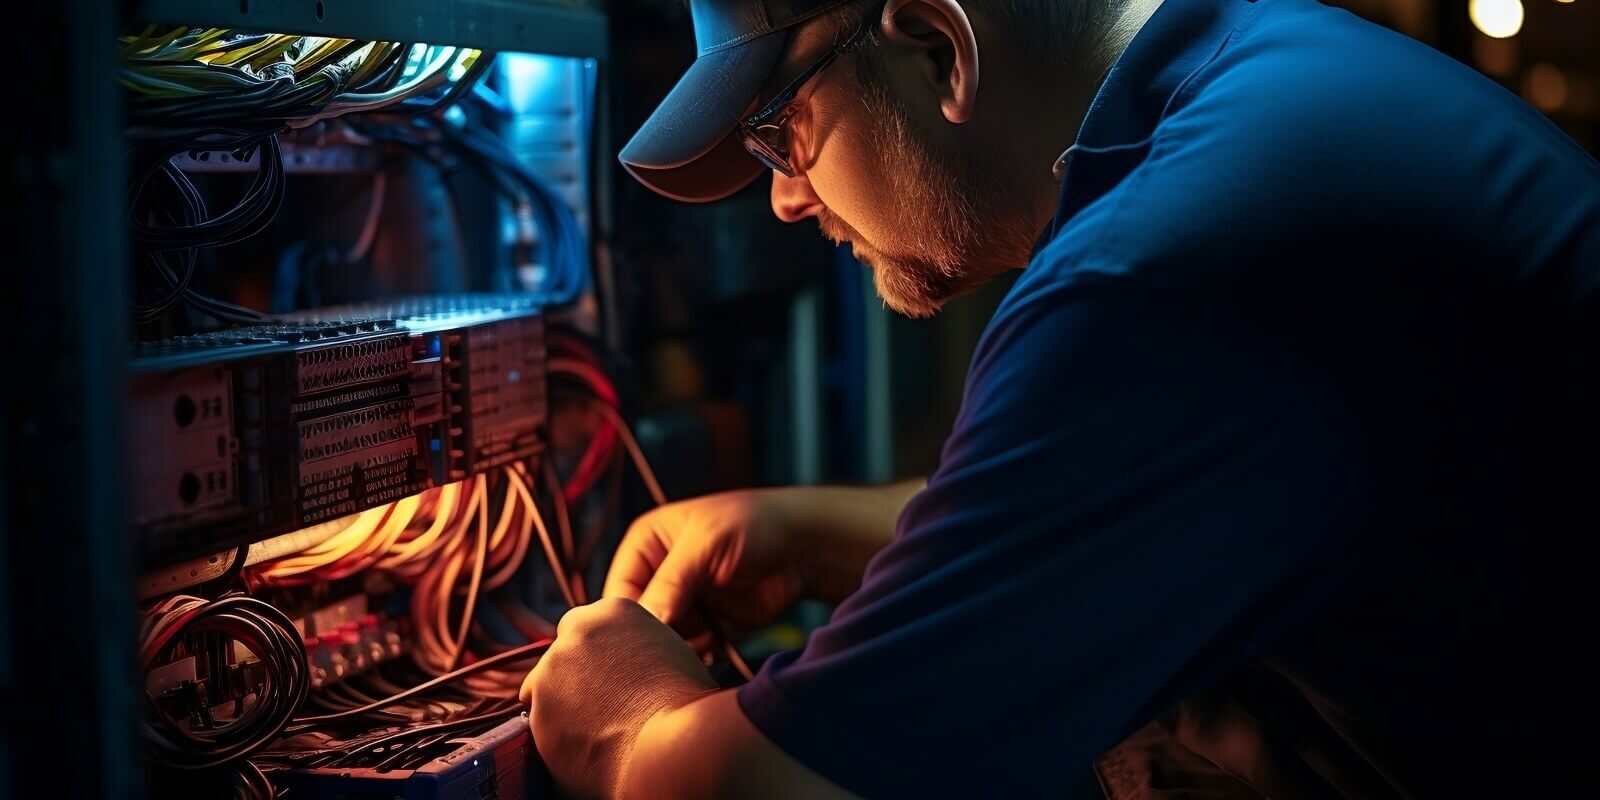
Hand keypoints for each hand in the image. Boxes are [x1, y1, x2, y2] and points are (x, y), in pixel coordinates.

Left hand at [519, 597, 716, 798]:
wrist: (670, 747)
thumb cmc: (685, 704)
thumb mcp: (669, 652)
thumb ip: (635, 646)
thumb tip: (626, 663)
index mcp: (611, 612)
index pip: (585, 627)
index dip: (594, 656)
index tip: (606, 678)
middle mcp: (574, 635)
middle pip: (561, 656)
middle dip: (572, 679)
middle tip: (602, 707)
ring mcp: (549, 674)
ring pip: (544, 692)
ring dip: (562, 707)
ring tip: (600, 731)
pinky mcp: (537, 715)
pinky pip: (542, 728)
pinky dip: (558, 739)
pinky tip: (589, 750)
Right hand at [603, 489, 808, 642]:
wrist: (808, 545)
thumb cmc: (755, 526)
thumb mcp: (705, 545)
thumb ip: (670, 584)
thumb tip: (643, 623)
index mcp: (647, 545)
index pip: (618, 592)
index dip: (626, 621)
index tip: (638, 645)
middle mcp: (661, 575)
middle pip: (639, 622)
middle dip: (653, 640)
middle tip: (671, 652)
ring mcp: (687, 602)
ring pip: (664, 641)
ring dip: (677, 651)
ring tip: (698, 648)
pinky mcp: (711, 625)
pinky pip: (692, 650)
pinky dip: (698, 656)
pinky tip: (711, 653)